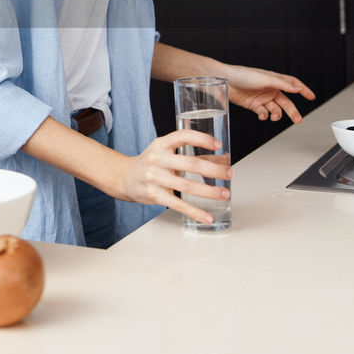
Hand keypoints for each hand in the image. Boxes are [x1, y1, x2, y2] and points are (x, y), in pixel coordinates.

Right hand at [117, 129, 232, 224]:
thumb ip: (194, 155)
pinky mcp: (154, 195)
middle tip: (229, 173)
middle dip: (213, 170)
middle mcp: (157, 159)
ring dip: (209, 191)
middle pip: (190, 164)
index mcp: (161, 144)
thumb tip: (223, 161)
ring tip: (224, 193)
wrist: (123, 177)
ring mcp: (154, 178)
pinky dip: (195, 212)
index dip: (202, 139)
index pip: (183, 136)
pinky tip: (208, 216)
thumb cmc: (150, 163)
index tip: (218, 145)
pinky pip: (178, 205)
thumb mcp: (167, 153)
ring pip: (187, 186)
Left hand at [221, 64, 314, 122]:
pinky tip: (263, 115)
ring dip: (276, 115)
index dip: (303, 90)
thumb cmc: (243, 75)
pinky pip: (263, 112)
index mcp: (274, 79)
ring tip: (274, 117)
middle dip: (292, 111)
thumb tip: (298, 88)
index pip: (292, 84)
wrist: (224, 80)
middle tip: (298, 120)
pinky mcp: (253, 104)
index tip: (312, 97)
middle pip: (285, 101)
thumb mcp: (265, 78)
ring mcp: (261, 97)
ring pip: (275, 109)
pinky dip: (265, 115)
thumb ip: (283, 84)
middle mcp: (270, 88)